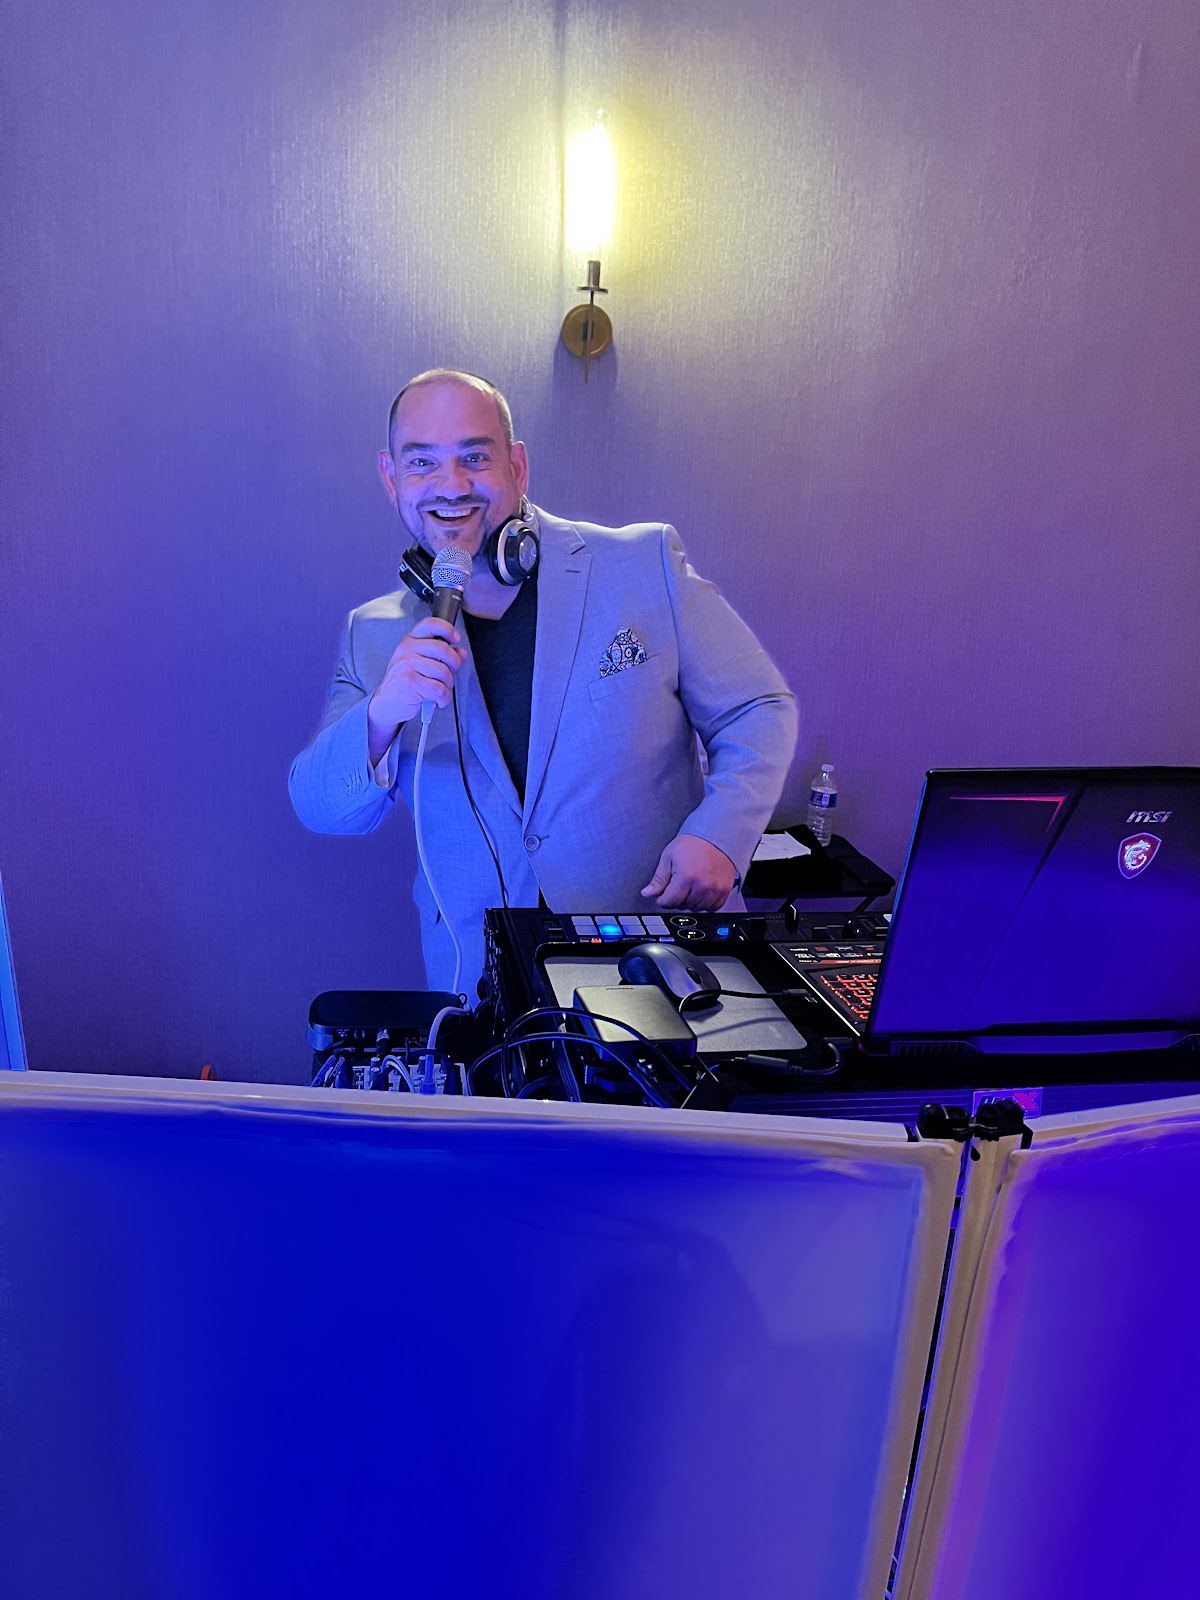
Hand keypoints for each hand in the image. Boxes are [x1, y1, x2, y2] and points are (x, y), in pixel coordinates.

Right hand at [367, 618, 466, 762]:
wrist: (386, 703)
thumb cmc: (406, 683)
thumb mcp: (422, 664)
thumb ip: (443, 657)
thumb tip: (461, 653)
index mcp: (410, 641)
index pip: (430, 625)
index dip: (447, 629)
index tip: (456, 639)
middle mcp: (407, 649)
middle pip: (443, 649)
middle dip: (454, 664)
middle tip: (450, 675)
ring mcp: (407, 665)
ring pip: (443, 671)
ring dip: (448, 684)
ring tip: (441, 690)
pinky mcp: (409, 682)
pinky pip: (439, 689)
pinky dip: (443, 698)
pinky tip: (437, 700)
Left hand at [640, 833, 737, 911]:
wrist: (715, 836)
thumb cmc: (693, 843)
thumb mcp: (669, 856)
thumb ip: (659, 878)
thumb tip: (648, 893)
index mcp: (686, 877)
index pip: (669, 902)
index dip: (662, 899)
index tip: (662, 894)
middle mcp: (702, 885)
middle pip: (683, 906)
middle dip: (676, 899)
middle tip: (677, 885)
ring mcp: (715, 889)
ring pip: (697, 909)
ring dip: (690, 902)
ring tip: (689, 887)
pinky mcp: (724, 890)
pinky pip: (713, 907)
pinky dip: (705, 904)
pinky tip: (701, 892)